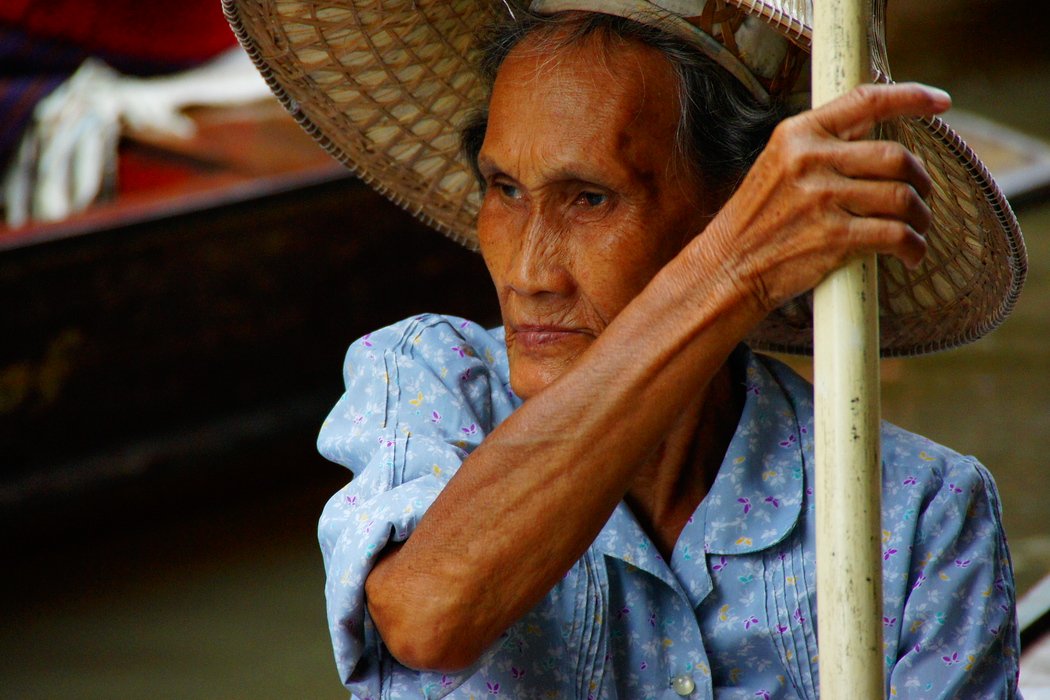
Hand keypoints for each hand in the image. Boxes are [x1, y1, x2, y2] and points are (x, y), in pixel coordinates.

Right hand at [702, 82, 950, 314]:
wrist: (728, 268)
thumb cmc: (758, 221)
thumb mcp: (779, 167)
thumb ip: (822, 149)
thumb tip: (877, 141)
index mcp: (797, 134)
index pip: (866, 101)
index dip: (912, 98)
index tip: (940, 103)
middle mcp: (810, 160)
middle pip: (896, 157)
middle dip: (920, 179)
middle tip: (921, 196)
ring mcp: (822, 198)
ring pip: (902, 197)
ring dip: (920, 216)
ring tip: (915, 228)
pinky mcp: (833, 237)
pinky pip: (896, 235)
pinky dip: (913, 246)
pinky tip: (910, 253)